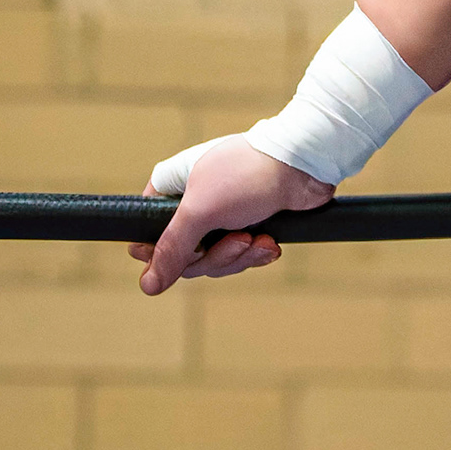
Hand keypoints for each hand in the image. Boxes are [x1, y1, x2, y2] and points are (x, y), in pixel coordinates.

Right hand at [130, 136, 335, 294]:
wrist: (303, 163)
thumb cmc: (248, 175)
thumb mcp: (201, 211)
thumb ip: (172, 248)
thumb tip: (147, 285)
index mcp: (170, 189)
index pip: (147, 236)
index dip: (164, 253)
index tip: (190, 251)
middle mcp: (192, 203)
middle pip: (184, 256)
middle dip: (215, 256)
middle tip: (238, 239)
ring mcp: (220, 215)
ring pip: (213, 260)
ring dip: (239, 255)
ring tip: (258, 238)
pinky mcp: (246, 225)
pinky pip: (239, 256)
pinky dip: (255, 253)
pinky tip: (270, 243)